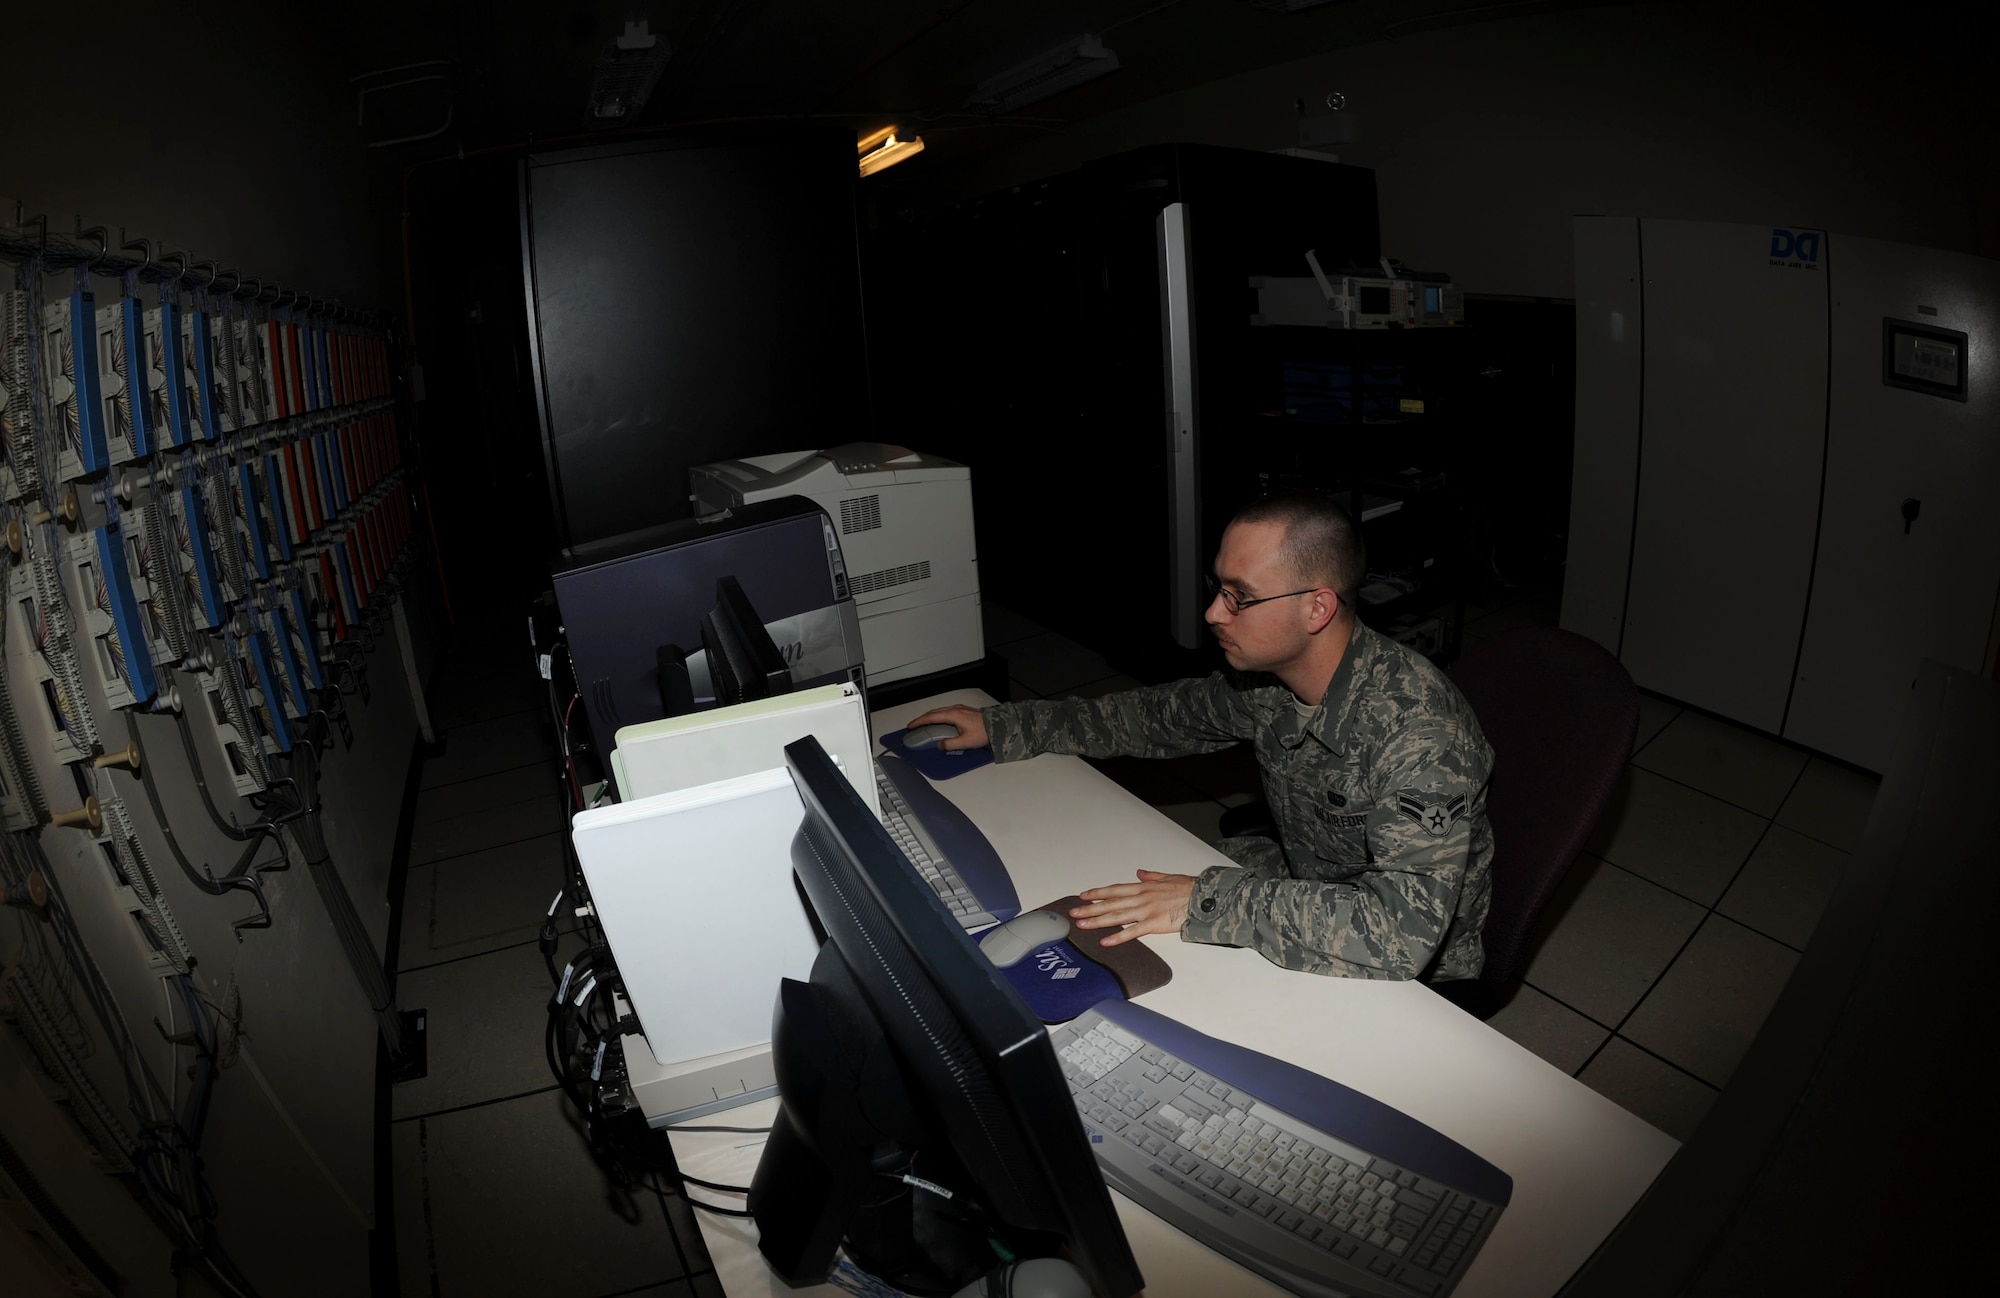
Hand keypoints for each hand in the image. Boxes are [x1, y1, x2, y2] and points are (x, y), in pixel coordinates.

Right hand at [904, 704, 987, 751]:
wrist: (999, 725)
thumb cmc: (984, 732)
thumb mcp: (966, 742)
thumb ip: (950, 744)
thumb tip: (940, 745)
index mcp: (953, 715)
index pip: (931, 717)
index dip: (919, 721)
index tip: (911, 726)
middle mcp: (955, 709)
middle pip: (934, 712)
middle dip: (923, 719)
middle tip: (914, 725)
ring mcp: (960, 709)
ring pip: (940, 711)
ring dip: (931, 717)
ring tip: (924, 724)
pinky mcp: (964, 711)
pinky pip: (947, 712)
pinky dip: (939, 716)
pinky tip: (939, 722)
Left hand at [1071, 870, 1195, 946]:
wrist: (1204, 898)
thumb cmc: (1189, 888)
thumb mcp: (1168, 877)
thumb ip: (1151, 876)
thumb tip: (1140, 873)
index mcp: (1144, 887)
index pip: (1115, 890)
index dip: (1098, 893)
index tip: (1083, 896)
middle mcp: (1141, 898)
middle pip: (1111, 903)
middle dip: (1090, 908)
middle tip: (1074, 913)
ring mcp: (1146, 911)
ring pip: (1117, 916)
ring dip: (1097, 921)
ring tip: (1082, 925)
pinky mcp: (1154, 924)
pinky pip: (1133, 932)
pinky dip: (1118, 937)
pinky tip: (1105, 941)